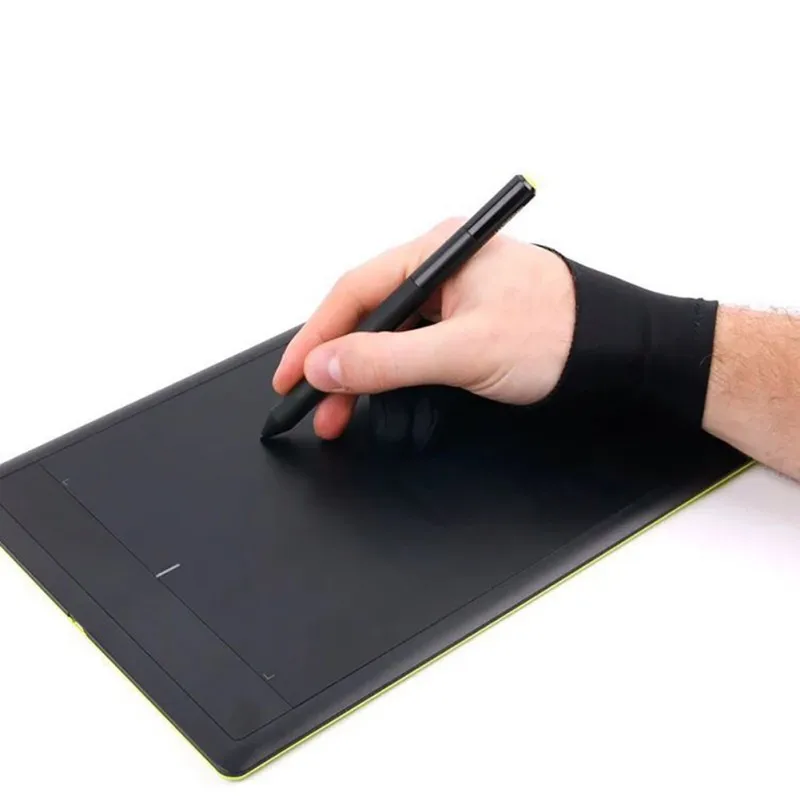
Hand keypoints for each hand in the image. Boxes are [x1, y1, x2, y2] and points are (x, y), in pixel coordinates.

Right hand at [272, 219, 576, 438]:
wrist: (620, 350)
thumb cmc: (560, 335)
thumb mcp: (466, 352)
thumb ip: (390, 360)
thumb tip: (326, 366)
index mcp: (439, 251)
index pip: (356, 291)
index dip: (316, 336)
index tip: (291, 375)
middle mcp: (441, 265)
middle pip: (366, 312)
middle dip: (335, 362)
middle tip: (310, 404)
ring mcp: (453, 293)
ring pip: (386, 331)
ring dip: (360, 372)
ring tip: (338, 413)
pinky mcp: (464, 318)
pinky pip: (411, 342)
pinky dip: (389, 371)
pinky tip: (374, 393)